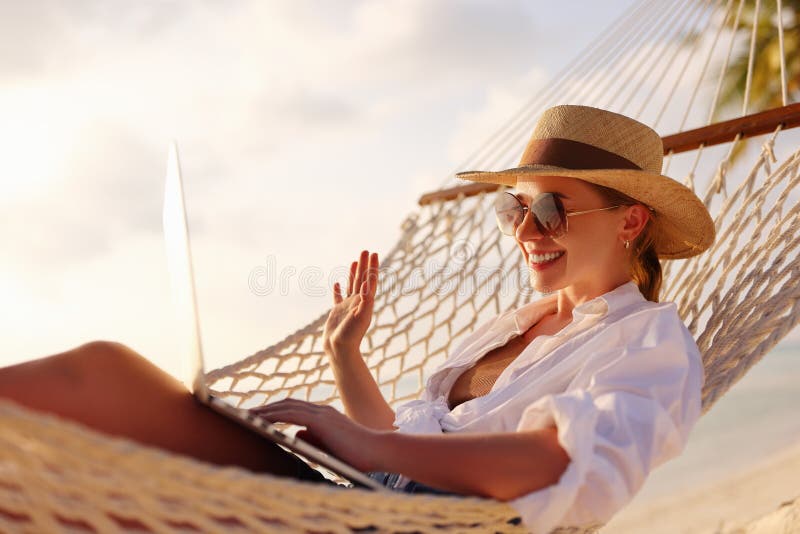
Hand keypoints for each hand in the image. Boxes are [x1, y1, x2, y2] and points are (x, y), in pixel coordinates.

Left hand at [250, 399, 387, 472]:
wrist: (378, 451)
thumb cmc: (359, 454)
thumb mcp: (330, 447)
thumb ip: (313, 439)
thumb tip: (295, 434)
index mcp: (325, 417)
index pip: (295, 409)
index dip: (277, 410)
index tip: (260, 415)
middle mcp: (322, 411)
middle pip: (288, 403)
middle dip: (267, 407)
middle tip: (247, 412)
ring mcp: (322, 413)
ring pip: (287, 406)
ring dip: (265, 409)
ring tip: (247, 414)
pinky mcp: (321, 420)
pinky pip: (292, 414)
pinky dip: (275, 415)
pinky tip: (261, 419)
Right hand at [323, 250, 378, 355]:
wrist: (340, 350)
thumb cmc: (350, 336)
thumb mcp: (360, 317)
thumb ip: (364, 301)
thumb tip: (366, 284)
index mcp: (365, 302)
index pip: (370, 280)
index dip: (373, 267)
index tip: (374, 253)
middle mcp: (358, 302)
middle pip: (362, 279)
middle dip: (364, 265)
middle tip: (365, 250)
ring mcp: (347, 307)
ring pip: (351, 285)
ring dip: (353, 273)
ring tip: (354, 261)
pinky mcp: (337, 312)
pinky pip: (337, 298)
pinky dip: (338, 290)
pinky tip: (337, 284)